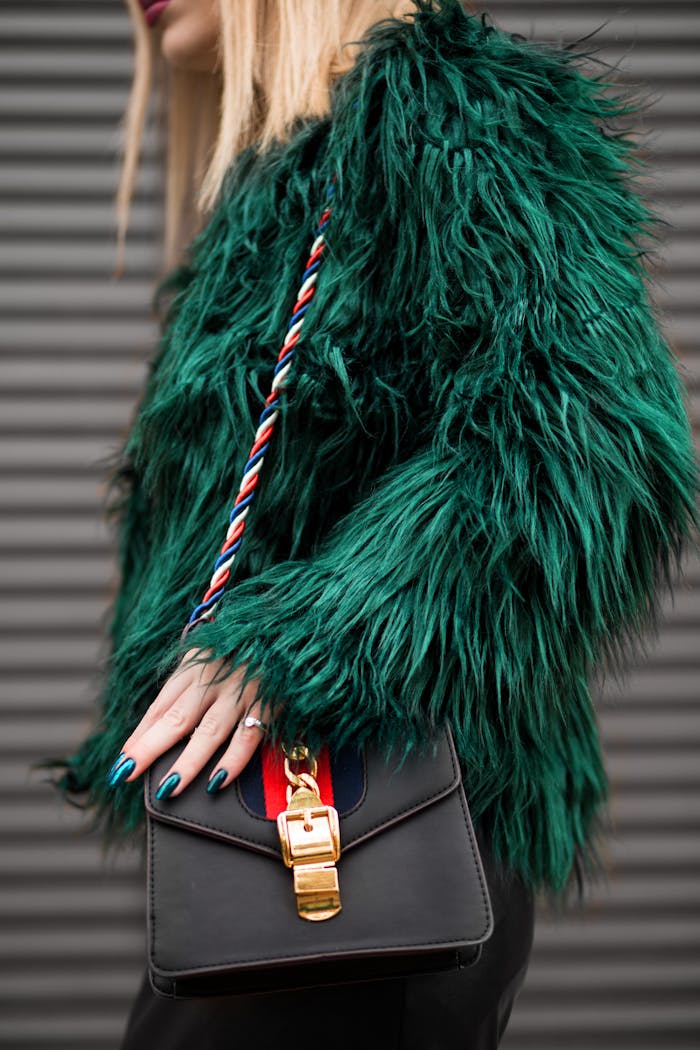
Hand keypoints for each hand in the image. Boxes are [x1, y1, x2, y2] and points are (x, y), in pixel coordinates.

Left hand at [105, 649, 267, 797]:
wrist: (289, 620)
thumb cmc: (251, 638)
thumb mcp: (215, 649)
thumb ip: (196, 677)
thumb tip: (169, 716)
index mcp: (197, 665)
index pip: (161, 705)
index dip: (140, 735)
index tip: (122, 761)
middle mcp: (214, 678)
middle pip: (176, 719)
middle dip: (148, 749)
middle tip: (125, 775)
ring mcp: (242, 690)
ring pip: (209, 731)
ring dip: (187, 761)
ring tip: (168, 788)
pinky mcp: (270, 699)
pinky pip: (249, 735)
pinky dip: (233, 760)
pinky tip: (217, 782)